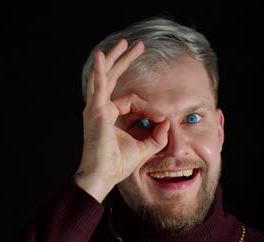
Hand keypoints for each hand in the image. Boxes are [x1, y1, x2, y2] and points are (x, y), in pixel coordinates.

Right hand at [74, 39, 169, 201]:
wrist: (104, 176)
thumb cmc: (119, 164)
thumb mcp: (145, 146)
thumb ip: (157, 134)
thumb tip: (167, 120)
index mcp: (110, 115)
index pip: (131, 101)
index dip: (149, 108)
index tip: (160, 120)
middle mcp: (101, 108)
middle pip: (113, 77)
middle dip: (125, 60)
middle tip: (138, 45)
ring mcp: (96, 108)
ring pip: (105, 75)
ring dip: (115, 58)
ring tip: (125, 43)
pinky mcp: (96, 111)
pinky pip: (98, 85)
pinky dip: (99, 70)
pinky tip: (101, 56)